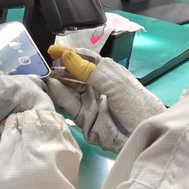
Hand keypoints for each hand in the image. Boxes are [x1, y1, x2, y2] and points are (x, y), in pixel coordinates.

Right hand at [46, 45, 165, 151]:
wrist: (144, 138)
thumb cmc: (137, 107)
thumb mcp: (115, 85)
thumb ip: (90, 71)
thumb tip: (66, 55)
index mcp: (107, 74)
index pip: (85, 59)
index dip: (69, 54)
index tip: (52, 50)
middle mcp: (96, 86)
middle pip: (73, 73)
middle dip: (59, 68)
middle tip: (44, 64)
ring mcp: (89, 101)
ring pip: (68, 88)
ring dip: (57, 80)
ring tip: (45, 74)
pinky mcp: (84, 118)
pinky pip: (68, 104)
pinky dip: (59, 95)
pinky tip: (52, 86)